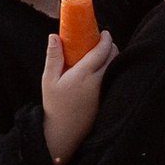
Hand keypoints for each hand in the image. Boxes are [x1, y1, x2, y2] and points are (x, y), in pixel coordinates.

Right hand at [41, 24, 116, 164]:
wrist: (63, 132)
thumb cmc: (54, 105)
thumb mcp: (48, 80)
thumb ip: (53, 57)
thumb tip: (54, 36)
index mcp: (84, 74)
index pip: (102, 50)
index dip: (106, 38)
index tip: (104, 32)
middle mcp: (98, 82)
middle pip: (114, 56)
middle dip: (111, 46)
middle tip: (102, 42)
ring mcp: (105, 92)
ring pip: (116, 68)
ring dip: (112, 58)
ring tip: (102, 55)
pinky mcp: (107, 100)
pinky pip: (114, 79)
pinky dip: (111, 71)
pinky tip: (102, 71)